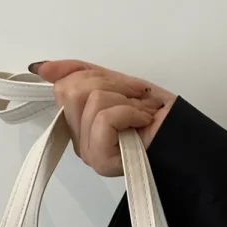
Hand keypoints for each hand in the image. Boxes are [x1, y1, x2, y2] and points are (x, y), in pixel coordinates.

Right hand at [29, 60, 175, 176]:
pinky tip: (142, 122)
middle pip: (73, 90)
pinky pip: (104, 117)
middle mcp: (79, 140)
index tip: (125, 88)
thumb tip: (41, 67)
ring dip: (126, 100)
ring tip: (141, 114)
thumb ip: (80, 73)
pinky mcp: (100, 159)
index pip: (63, 85)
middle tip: (136, 100)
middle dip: (112, 85)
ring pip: (91, 101)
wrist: (185, 138)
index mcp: (80, 122)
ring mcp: (87, 152)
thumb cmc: (158, 117)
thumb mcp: (118, 84)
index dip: (94, 76)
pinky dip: (130, 112)